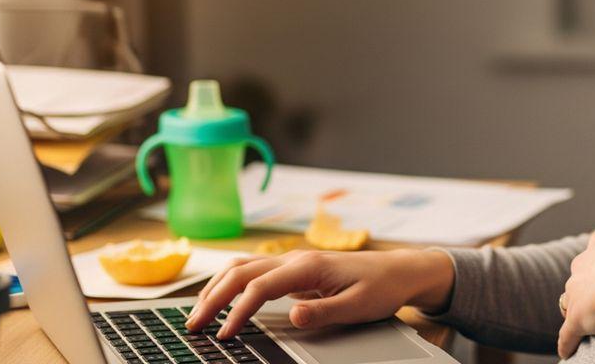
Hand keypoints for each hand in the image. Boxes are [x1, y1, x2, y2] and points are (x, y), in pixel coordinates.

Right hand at [186, 248, 454, 338]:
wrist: (400, 270)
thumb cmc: (382, 288)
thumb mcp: (358, 306)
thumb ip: (324, 312)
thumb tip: (293, 316)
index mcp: (308, 266)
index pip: (259, 287)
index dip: (237, 312)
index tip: (224, 335)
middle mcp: (296, 259)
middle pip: (241, 272)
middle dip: (213, 297)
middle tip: (193, 325)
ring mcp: (294, 261)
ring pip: (243, 266)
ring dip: (217, 287)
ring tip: (199, 313)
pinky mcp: (296, 268)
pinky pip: (255, 270)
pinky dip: (232, 282)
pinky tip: (222, 297)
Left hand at [556, 179, 594, 358]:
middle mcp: (582, 266)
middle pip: (582, 273)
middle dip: (589, 281)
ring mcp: (577, 293)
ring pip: (572, 300)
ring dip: (578, 307)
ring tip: (590, 316)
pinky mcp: (577, 320)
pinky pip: (568, 334)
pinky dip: (566, 342)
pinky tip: (567, 351)